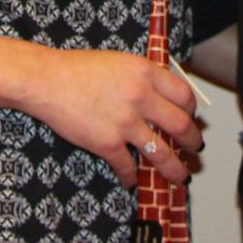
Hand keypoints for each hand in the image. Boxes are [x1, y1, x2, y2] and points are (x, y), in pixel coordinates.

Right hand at [19, 47, 202, 187]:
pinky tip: (130, 181)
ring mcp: (126, 123)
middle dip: (193, 142)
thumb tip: (160, 97)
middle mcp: (141, 97)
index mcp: (146, 73)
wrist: (47, 81)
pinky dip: (131, 178)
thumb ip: (142, 77)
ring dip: (175, 169)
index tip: (191, 118)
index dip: (191, 110)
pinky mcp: (108, 143)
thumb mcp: (119, 62)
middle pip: (182, 126)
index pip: (185, 95)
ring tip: (180, 176)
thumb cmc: (78, 68)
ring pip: (163, 154)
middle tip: (194, 149)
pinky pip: (129, 167)